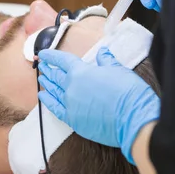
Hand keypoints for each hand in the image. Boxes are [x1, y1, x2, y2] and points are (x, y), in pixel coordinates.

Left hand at [37, 47, 159, 163]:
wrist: (132, 118)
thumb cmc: (127, 91)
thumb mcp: (118, 69)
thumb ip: (106, 61)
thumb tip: (102, 52)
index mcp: (81, 72)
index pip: (62, 60)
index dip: (52, 56)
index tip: (44, 53)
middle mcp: (71, 87)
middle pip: (56, 76)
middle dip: (48, 69)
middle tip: (42, 65)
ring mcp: (70, 105)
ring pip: (53, 92)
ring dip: (46, 84)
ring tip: (42, 79)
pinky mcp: (73, 120)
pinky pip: (55, 109)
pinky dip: (48, 102)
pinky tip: (43, 97)